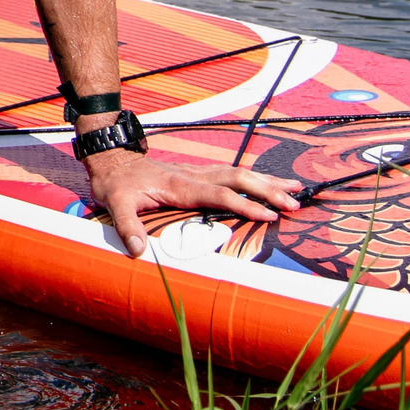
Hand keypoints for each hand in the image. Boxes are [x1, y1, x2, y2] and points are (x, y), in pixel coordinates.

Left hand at [85, 144, 300, 258]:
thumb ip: (128, 226)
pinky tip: (268, 182)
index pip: (219, 195)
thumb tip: (138, 252)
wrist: (112, 157)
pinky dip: (253, 177)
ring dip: (267, 180)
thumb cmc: (115, 183)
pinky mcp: (196, 173)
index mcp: (180, 186)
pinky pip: (230, 173)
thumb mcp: (115, 203)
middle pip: (237, 179)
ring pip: (238, 173)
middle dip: (268, 191)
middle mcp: (193, 176)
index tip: (270, 215)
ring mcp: (196, 172)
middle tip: (296, 204)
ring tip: (297, 188)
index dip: (244, 205)